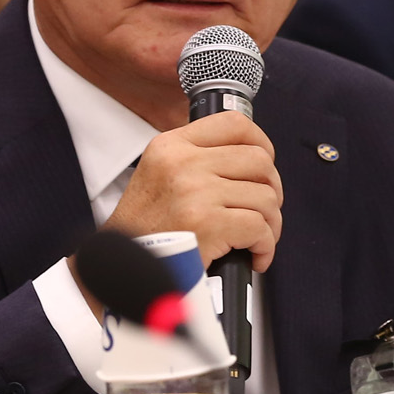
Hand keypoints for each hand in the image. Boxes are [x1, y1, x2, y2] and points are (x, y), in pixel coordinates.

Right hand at [101, 111, 283, 271]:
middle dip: (272, 189)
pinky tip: (254, 256)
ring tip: (257, 239)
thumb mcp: (158, 176)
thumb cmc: (143, 231)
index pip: (233, 124)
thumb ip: (196, 161)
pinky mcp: (207, 223)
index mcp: (170, 146)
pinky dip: (265, 246)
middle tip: (263, 211)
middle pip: (258, 160)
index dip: (261, 143)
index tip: (265, 165)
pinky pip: (260, 228)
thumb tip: (251, 161)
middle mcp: (182, 162)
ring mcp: (195, 191)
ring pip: (265, 196)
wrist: (122, 268)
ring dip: (270, 223)